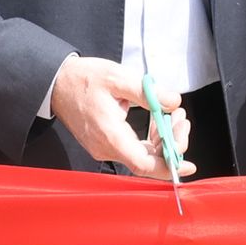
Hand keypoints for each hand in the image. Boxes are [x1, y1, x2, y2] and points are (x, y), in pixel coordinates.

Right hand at [50, 55, 180, 177]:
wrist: (57, 83)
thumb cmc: (84, 79)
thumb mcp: (117, 78)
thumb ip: (148, 92)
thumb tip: (173, 101)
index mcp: (110, 135)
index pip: (144, 164)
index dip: (169, 167)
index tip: (188, 163)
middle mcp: (106, 148)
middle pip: (148, 160)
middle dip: (172, 142)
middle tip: (182, 118)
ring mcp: (104, 148)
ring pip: (143, 154)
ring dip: (163, 137)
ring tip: (174, 113)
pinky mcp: (105, 143)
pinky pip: (134, 148)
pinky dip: (151, 137)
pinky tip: (159, 119)